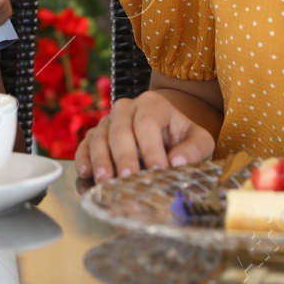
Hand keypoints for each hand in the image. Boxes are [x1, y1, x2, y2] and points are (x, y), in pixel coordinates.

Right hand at [74, 92, 214, 180]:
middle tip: (128, 177)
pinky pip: (86, 144)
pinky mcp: (96, 135)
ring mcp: (108, 121)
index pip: (147, 122)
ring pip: (100, 136)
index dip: (151, 147)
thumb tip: (177, 162)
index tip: (158, 170)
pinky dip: (83, 158)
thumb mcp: (200, 141)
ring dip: (101, 159)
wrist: (166, 135)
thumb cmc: (183, 139)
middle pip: (120, 129)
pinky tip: (86, 173)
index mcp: (152, 104)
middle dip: (124, 155)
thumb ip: (194, 149)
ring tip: (104, 180)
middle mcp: (126, 108)